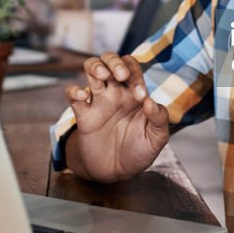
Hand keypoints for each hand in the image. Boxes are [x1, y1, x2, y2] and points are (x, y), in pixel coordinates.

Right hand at [64, 52, 168, 181]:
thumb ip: (160, 119)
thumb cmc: (138, 152)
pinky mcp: (83, 115)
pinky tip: (83, 97)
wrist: (116, 172)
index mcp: (135, 94)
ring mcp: (99, 101)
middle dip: (114, 61)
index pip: (133, 68)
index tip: (140, 96)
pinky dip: (75, 90)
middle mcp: (116, 92)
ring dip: (96, 66)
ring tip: (103, 77)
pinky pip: (73, 94)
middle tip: (121, 75)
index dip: (136, 74)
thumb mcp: (156, 139)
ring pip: (92, 68)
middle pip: (110, 60)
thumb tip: (151, 101)